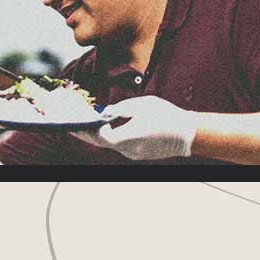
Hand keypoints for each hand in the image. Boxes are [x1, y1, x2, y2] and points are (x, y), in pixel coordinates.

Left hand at [71, 96, 198, 160]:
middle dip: (85, 132)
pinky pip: (120, 145)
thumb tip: (106, 111)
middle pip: (100, 142)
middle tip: (71, 125)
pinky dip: (111, 137)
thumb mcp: (141, 105)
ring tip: (85, 123)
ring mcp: (133, 154)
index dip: (84, 128)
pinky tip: (105, 128)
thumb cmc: (167, 117)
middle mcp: (128, 149)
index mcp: (128, 137)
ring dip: (98, 134)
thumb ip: (120, 108)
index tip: (73, 122)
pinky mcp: (138, 154)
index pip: (99, 135)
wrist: (189, 134)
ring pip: (110, 144)